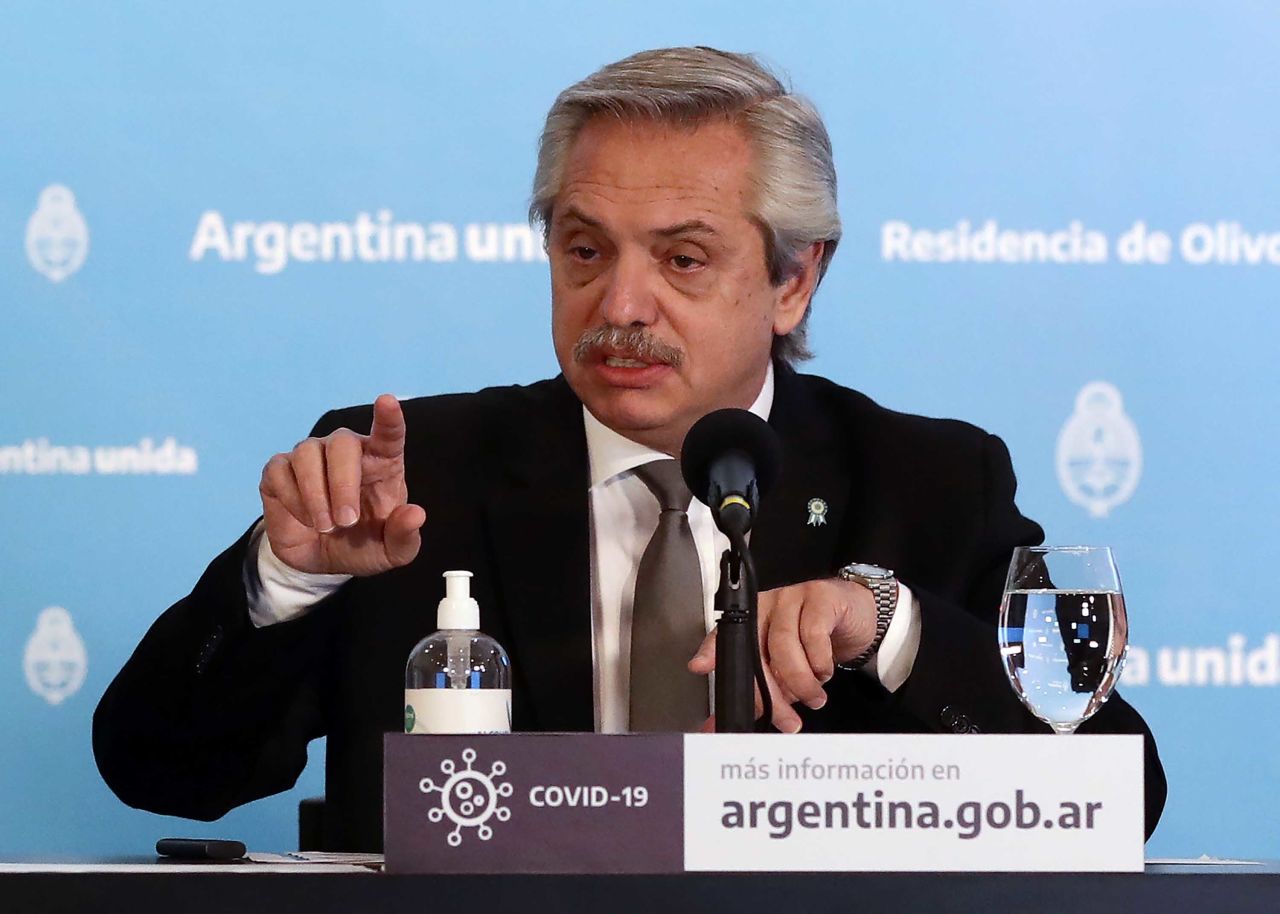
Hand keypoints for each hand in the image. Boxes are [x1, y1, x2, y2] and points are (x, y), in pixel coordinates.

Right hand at [259, 394, 425, 574]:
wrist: (321, 562)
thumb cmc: (363, 545)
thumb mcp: (391, 552)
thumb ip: (405, 535)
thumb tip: (416, 514)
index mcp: (381, 462)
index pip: (388, 433)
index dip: (388, 418)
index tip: (387, 401)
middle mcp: (346, 450)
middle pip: (342, 443)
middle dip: (342, 483)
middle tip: (347, 520)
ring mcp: (311, 455)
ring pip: (307, 454)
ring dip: (316, 496)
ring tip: (326, 527)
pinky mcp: (279, 469)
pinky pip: (280, 471)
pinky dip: (293, 500)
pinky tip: (305, 519)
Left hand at [688, 578, 876, 732]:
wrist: (859, 614)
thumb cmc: (819, 642)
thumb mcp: (787, 670)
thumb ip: (762, 694)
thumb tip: (723, 727)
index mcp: (752, 621)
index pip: (725, 636)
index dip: (711, 652)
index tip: (700, 668)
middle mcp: (766, 606)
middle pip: (756, 651)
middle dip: (769, 694)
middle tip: (787, 721)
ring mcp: (792, 597)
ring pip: (784, 644)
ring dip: (800, 681)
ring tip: (814, 698)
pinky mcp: (820, 597)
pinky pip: (813, 634)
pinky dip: (820, 662)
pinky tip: (825, 671)